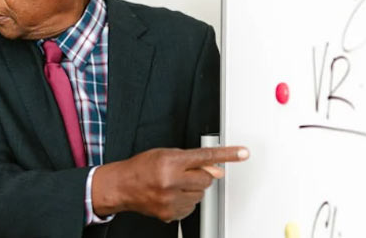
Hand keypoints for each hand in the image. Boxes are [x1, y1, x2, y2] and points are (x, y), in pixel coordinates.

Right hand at [90, 146, 249, 221]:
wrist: (122, 186)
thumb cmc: (142, 168)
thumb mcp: (166, 155)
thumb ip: (192, 160)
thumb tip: (215, 169)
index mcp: (170, 162)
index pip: (206, 157)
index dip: (227, 154)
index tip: (243, 153)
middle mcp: (171, 181)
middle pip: (206, 179)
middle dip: (200, 176)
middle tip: (183, 173)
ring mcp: (171, 199)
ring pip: (201, 195)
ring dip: (193, 189)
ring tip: (174, 184)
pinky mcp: (170, 213)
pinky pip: (192, 208)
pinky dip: (186, 201)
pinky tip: (172, 195)